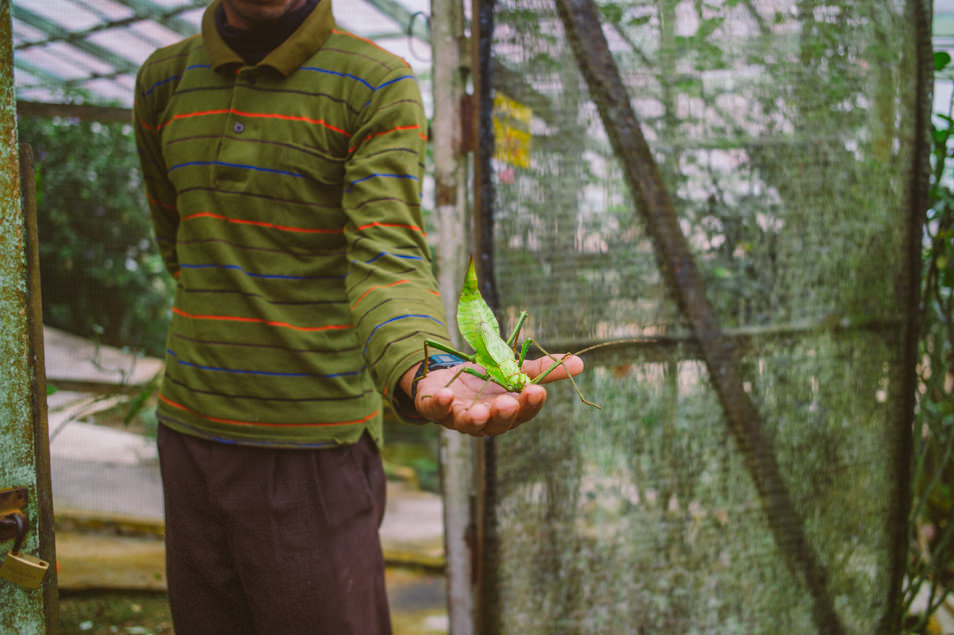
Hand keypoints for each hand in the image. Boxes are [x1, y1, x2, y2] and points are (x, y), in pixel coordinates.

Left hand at [401, 355, 583, 436]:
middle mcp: (485, 420)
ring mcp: (458, 417)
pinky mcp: (435, 408)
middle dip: (503, 414)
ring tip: (479, 411)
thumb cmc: (484, 380)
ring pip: (468, 423)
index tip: (538, 390)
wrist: (444, 377)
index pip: (523, 411)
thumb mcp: (514, 370)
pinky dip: (440, 404)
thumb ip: (542, 369)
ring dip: (474, 419)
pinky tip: (445, 395)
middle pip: (497, 423)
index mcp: (507, 411)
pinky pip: (436, 410)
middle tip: (508, 403)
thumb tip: (580, 362)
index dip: (530, 404)